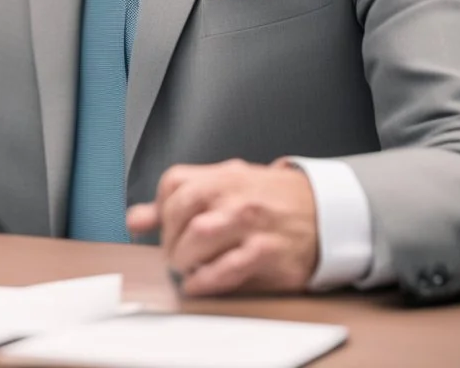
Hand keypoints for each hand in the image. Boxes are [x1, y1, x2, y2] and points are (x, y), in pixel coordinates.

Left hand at [127, 159, 317, 295]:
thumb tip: (136, 219)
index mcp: (223, 175)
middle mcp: (235, 195)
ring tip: (186, 269)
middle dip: (169, 238)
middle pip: (181, 211)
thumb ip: (180, 200)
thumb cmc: (270, 199)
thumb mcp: (227, 186)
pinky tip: (200, 284)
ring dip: (184, 259)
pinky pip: (227, 268)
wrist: (324, 211)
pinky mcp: (267, 253)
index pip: (174, 182)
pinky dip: (206, 280)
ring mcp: (251, 224)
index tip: (164, 228)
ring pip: (199, 237)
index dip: (161, 208)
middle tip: (173, 255)